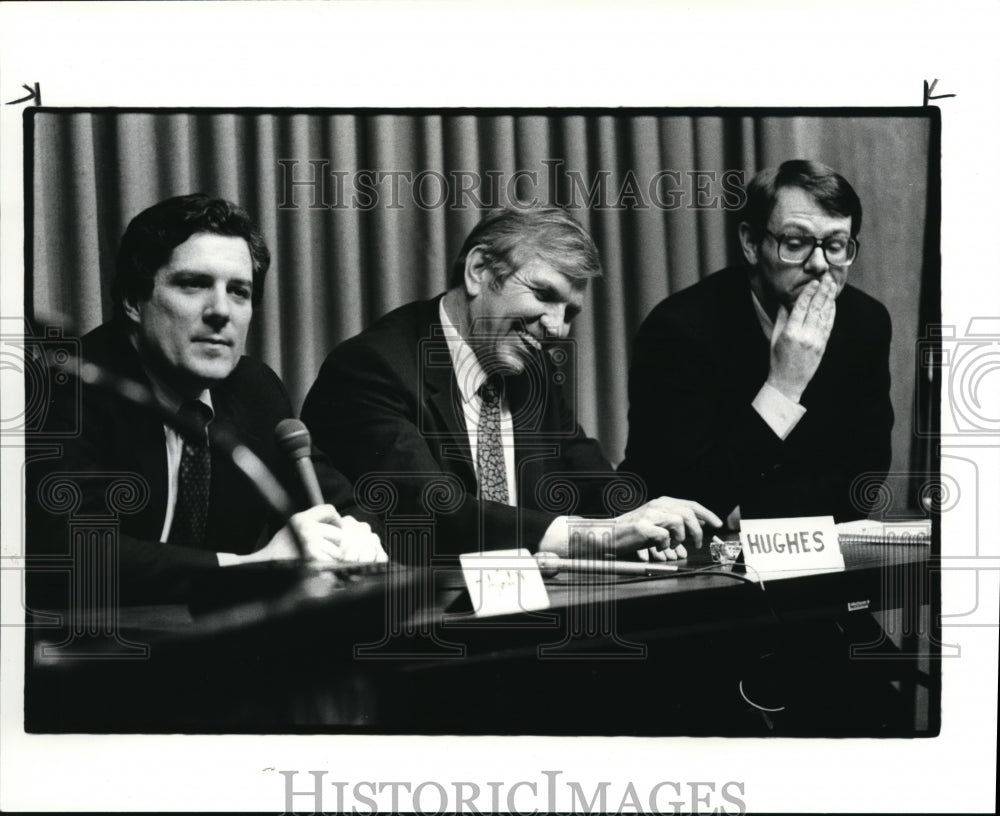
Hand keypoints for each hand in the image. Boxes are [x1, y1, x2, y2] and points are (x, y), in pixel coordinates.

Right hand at [244, 505, 385, 563]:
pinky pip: (333, 564)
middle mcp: (307, 530)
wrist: (265, 572)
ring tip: (315, 562)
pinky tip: (315, 570)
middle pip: (339, 533)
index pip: (329, 509)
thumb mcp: (292, 529)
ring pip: (338, 551)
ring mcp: (311, 546)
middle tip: (322, 552)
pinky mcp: (315, 562)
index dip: (335, 519)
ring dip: (331, 558)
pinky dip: (327, 569)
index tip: (336, 527)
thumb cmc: (280, 552)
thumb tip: (338, 523)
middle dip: (334, 544)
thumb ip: (312, 522)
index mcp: (300, 519)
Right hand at [611, 496, 722, 555]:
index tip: (717, 524)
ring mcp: (649, 515)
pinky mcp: (643, 527)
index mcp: (661, 503)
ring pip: (679, 523)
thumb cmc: (631, 533)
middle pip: (688, 512)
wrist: (606, 536)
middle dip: (697, 530)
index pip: (690, 504)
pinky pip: (664, 536)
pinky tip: (657, 548)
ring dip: (680, 538)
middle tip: (696, 544)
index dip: (706, 514)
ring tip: (671, 547)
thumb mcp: (657, 525)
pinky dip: (665, 545)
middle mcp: (657, 505)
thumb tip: (695, 529)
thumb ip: (675, 525)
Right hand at [766, 273, 836, 401]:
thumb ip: (782, 318)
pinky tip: (832, 302)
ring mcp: (816, 341)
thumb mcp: (774, 337)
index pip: (801, 307)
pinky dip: (831, 312)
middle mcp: (805, 335)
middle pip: (816, 308)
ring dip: (829, 298)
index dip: (808, 293)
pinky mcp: (823, 345)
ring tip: (832, 285)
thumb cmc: (777, 359)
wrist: (788, 382)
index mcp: (790, 332)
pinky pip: (829, 325)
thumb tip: (786, 301)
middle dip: (822, 291)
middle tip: (827, 278)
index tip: (814, 282)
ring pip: (825, 315)